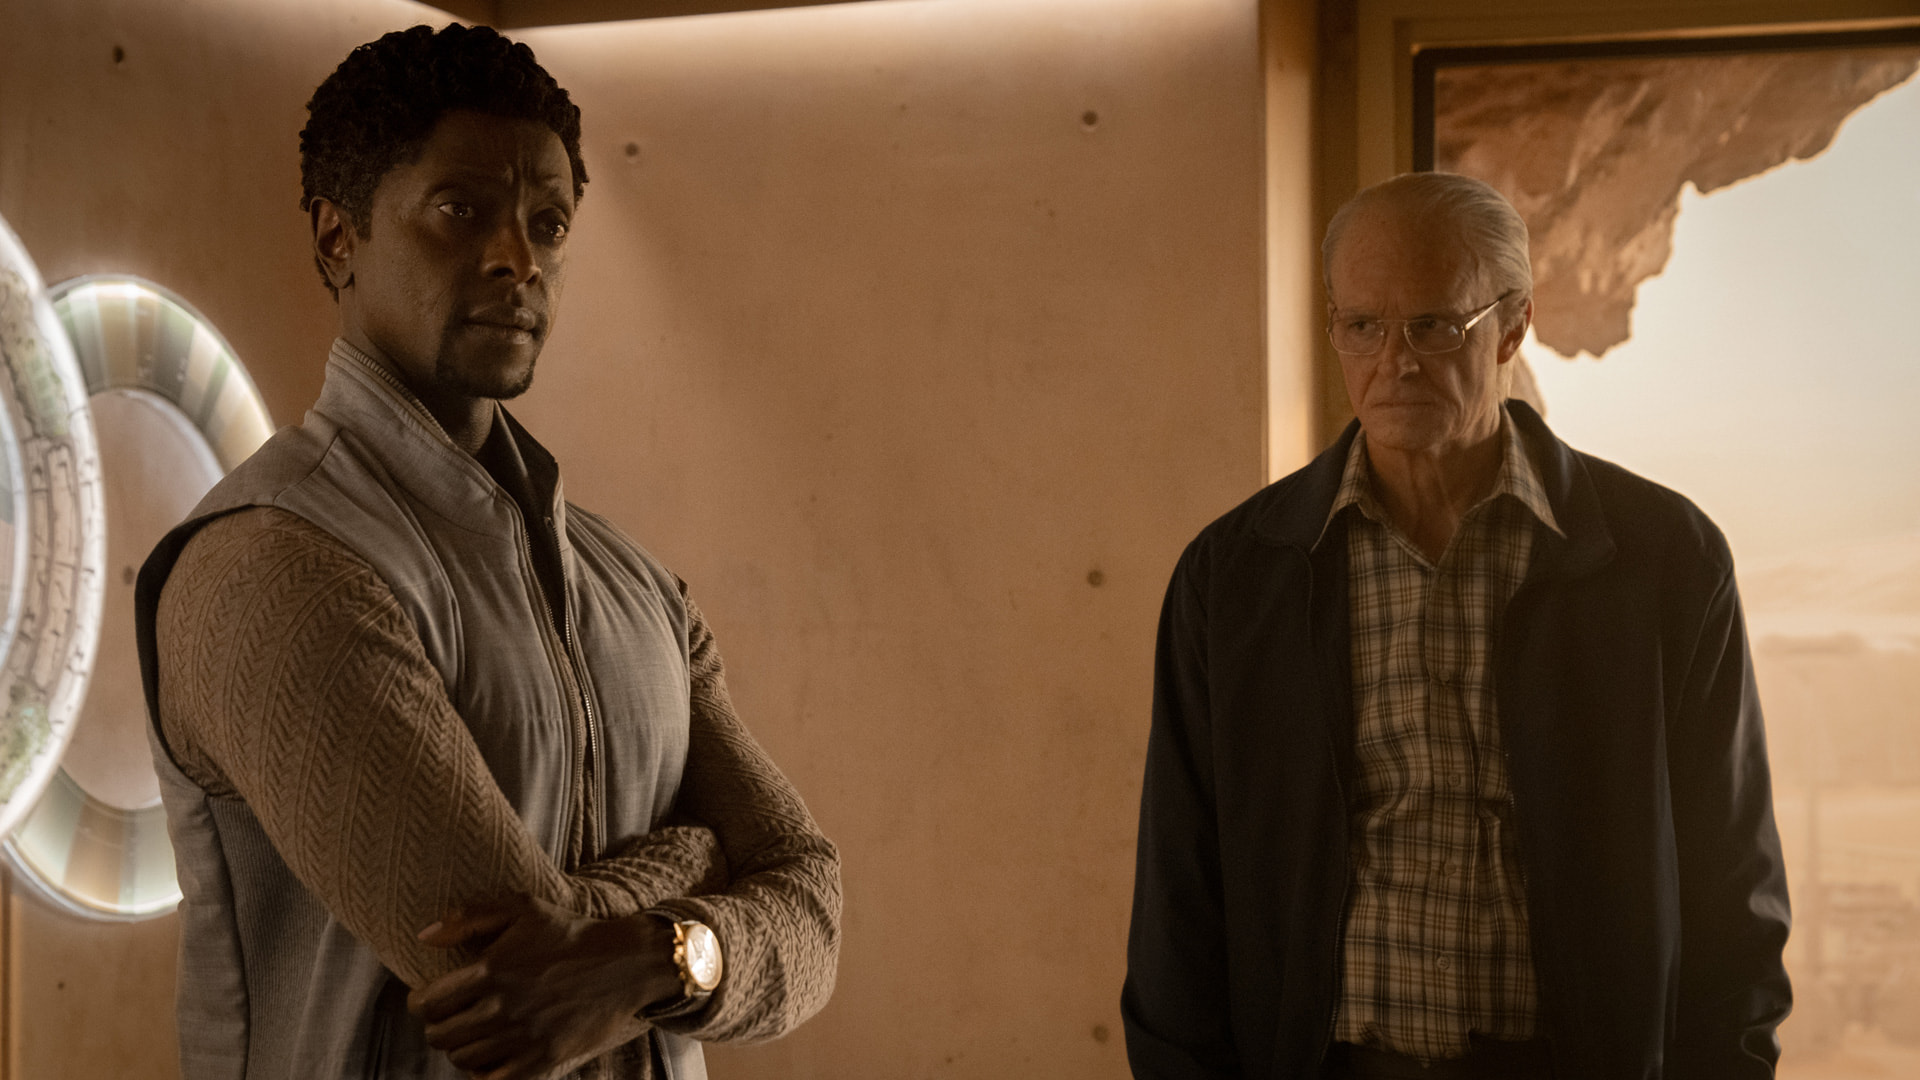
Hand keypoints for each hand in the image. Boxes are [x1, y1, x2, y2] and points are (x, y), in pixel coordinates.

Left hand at [408, 894, 682, 1079]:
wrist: (625, 963)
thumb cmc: (570, 933)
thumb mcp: (522, 908)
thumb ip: (468, 916)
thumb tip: (424, 937)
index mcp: (490, 970)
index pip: (428, 1003)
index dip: (420, 1003)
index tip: (428, 999)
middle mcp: (501, 1007)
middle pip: (440, 1035)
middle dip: (438, 1026)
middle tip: (450, 1017)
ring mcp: (522, 1036)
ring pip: (462, 1058)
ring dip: (460, 1047)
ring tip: (471, 1033)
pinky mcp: (543, 1059)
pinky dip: (483, 1071)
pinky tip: (491, 1054)